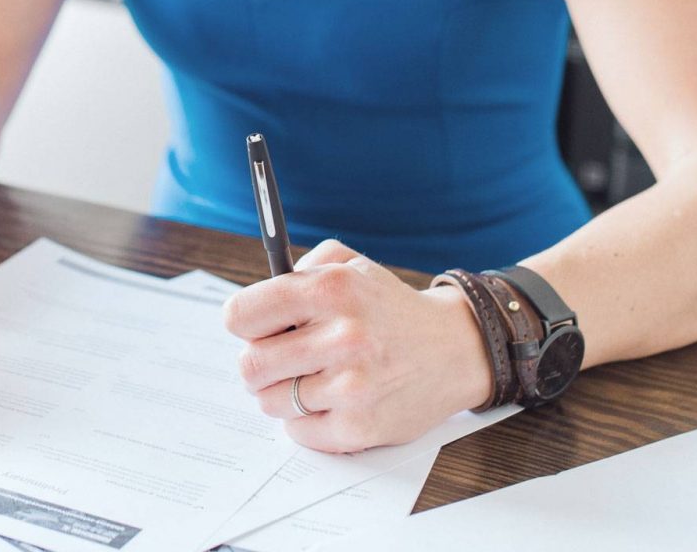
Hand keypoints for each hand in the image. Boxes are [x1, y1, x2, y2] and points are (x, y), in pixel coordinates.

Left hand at [222, 239, 492, 452]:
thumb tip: (252, 303)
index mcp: (332, 290)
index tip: (252, 327)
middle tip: (279, 359)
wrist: (454, 349)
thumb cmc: (389, 308)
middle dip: (257, 362)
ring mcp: (352, 386)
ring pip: (270, 401)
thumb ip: (297, 269)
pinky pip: (298, 431)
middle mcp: (343, 336)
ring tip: (312, 379)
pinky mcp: (360, 426)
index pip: (242, 314)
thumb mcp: (350, 265)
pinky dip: (306, 420)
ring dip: (282, 393)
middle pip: (250, 364)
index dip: (242, 322)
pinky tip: (331, 401)